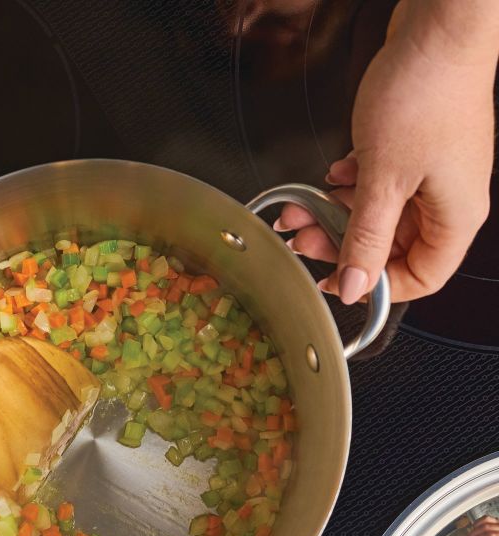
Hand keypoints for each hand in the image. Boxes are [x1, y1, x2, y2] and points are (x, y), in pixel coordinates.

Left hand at [275, 0, 496, 303]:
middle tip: (303, 238)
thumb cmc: (425, 92)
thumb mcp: (384, 180)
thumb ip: (365, 238)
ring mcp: (431, 174)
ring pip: (377, 214)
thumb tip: (353, 287)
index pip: (421, 278)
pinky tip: (332, 174)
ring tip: (301, 206)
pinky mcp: (413, 150)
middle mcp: (447, 200)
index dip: (376, 287)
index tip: (335, 283)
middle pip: (391, 246)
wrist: (439, 22)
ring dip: (335, 213)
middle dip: (341, 245)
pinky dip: (350, 185)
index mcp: (455, 217)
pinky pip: (377, 184)